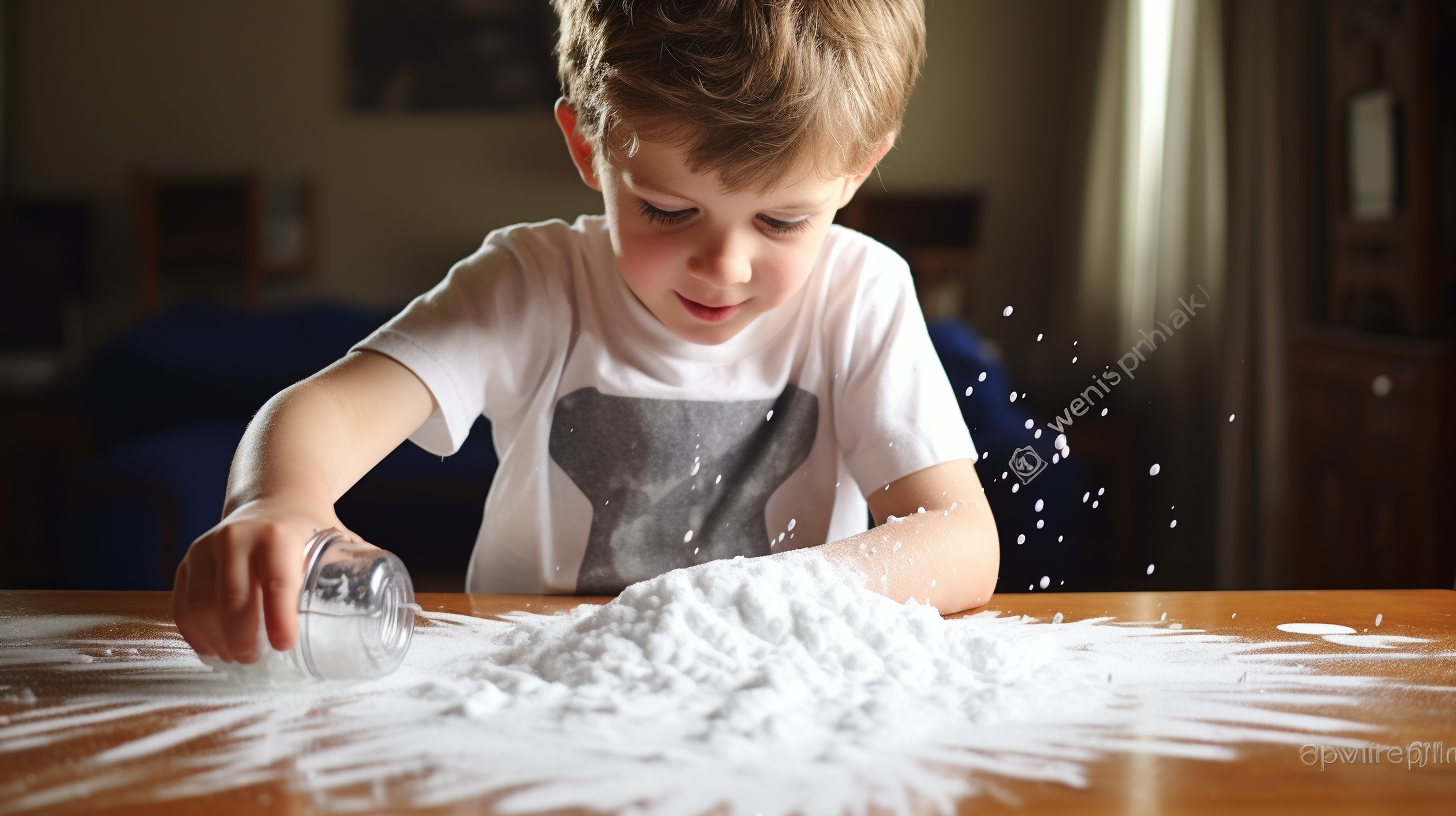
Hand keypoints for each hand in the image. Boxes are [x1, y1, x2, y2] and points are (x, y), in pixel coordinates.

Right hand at [172, 498, 359, 663]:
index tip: (284, 646)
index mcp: (280, 534)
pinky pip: (183, 600)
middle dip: (244, 637)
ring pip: (203, 603)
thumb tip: (401, 609)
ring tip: (236, 657)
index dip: (279, 618)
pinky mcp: (189, 559)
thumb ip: (363, 569)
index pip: (277, 581)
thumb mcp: (340, 540)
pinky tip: (209, 648)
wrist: (275, 495)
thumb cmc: (312, 529)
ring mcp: (208, 547)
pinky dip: (193, 630)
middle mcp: (238, 537)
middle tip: (257, 659)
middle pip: (234, 599)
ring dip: (217, 638)